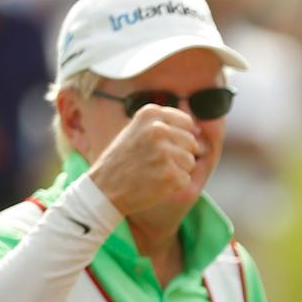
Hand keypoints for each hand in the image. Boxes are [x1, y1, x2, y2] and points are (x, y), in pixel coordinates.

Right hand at [88, 103, 204, 216]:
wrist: (104, 188)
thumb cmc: (123, 159)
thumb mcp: (137, 130)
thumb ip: (164, 125)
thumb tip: (198, 129)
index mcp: (150, 114)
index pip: (187, 123)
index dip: (179, 138)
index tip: (162, 146)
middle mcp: (158, 129)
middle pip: (191, 142)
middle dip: (178, 155)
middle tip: (154, 162)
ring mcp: (164, 152)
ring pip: (191, 161)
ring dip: (177, 170)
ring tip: (154, 171)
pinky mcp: (170, 174)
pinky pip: (185, 179)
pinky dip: (174, 185)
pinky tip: (155, 183)